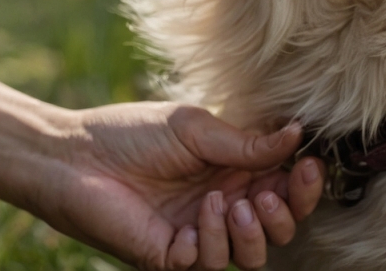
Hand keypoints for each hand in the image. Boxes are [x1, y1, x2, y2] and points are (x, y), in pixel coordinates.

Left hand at [37, 104, 323, 270]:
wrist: (75, 155)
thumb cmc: (131, 134)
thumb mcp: (193, 128)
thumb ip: (244, 141)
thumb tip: (296, 134)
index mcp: (229, 174)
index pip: (281, 187)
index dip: (302, 183)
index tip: (310, 164)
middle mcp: (219, 208)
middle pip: (277, 228)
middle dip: (284, 215)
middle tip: (267, 195)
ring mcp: (196, 235)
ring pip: (250, 256)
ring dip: (250, 234)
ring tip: (229, 203)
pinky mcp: (169, 257)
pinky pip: (207, 265)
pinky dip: (212, 241)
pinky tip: (198, 216)